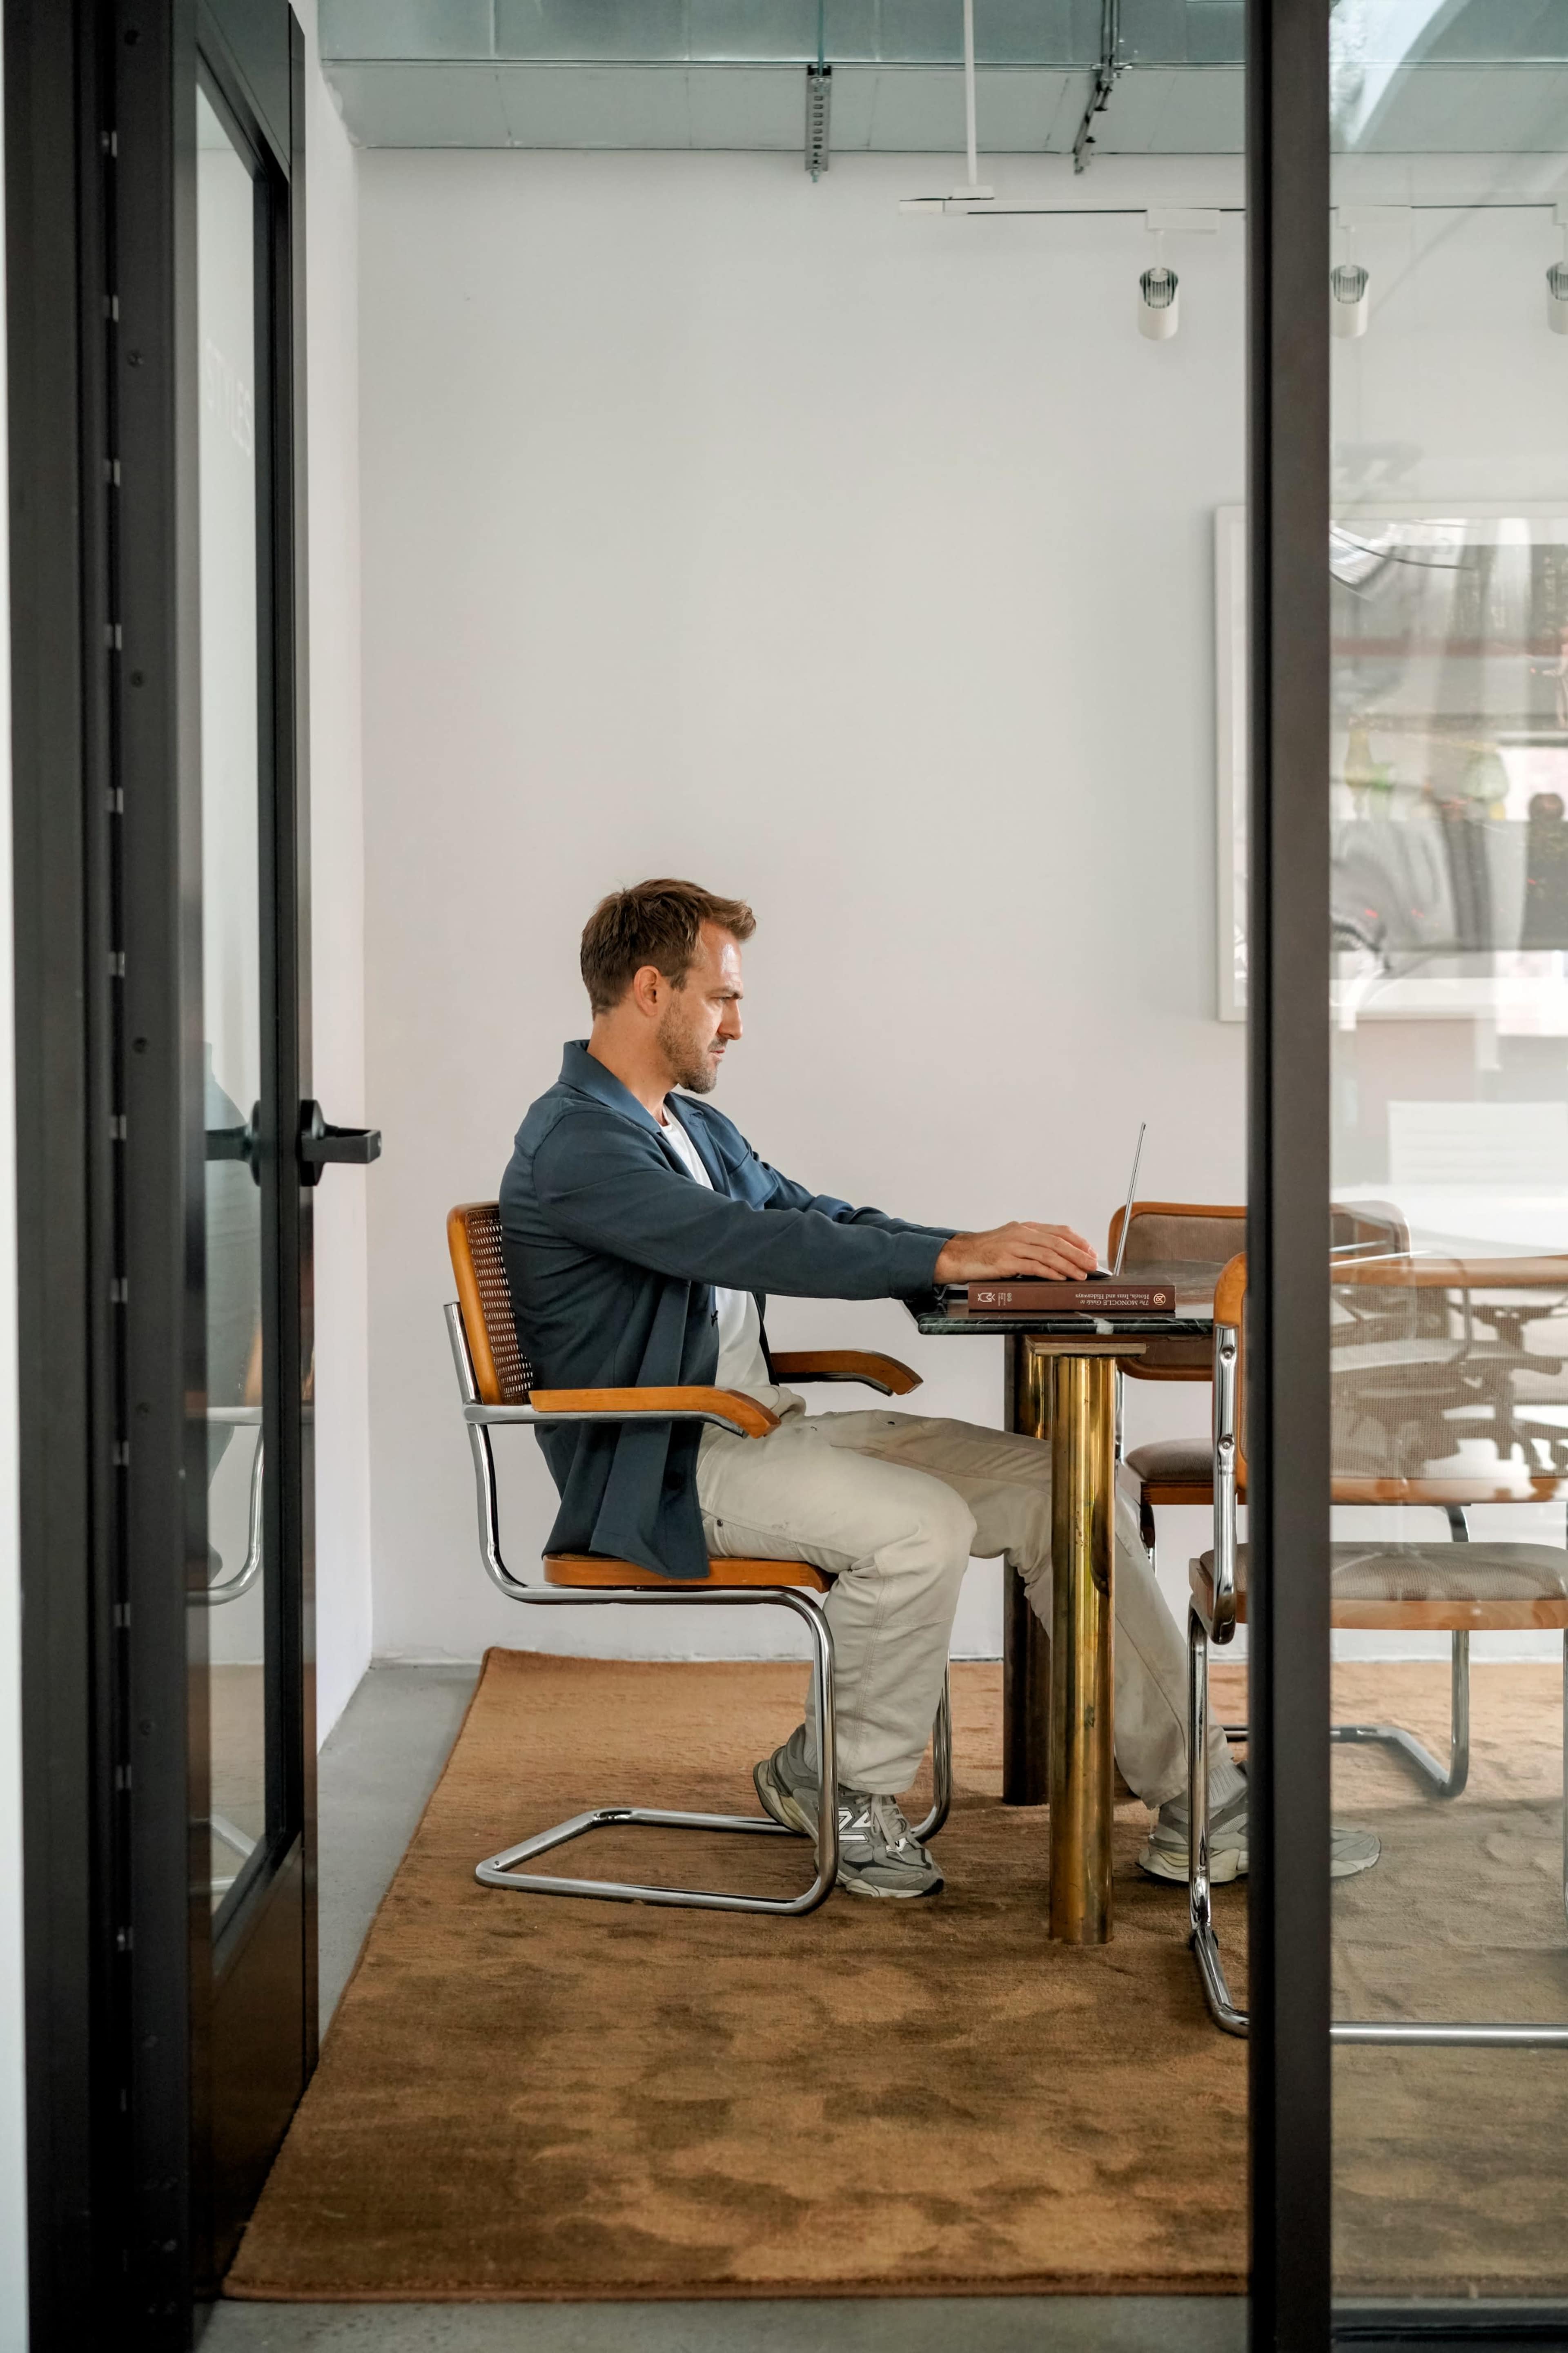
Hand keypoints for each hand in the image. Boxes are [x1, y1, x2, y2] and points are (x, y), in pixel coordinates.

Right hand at [934, 1221, 1096, 1282]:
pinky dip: (1049, 1272)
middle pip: (1057, 1242)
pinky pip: (1033, 1266)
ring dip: (1068, 1265)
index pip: (1058, 1231)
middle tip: (1092, 1265)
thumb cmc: (985, 1251)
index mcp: (1025, 1228)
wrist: (959, 1255)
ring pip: (1048, 1254)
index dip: (1077, 1241)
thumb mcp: (1010, 1242)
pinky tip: (1060, 1278)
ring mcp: (1013, 1247)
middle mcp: (1021, 1234)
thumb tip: (1055, 1257)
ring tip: (1081, 1275)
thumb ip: (1031, 1246)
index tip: (1090, 1251)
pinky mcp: (1005, 1262)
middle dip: (1078, 1254)